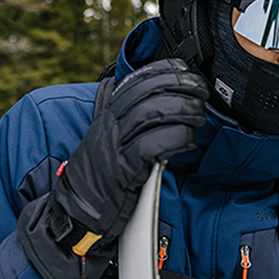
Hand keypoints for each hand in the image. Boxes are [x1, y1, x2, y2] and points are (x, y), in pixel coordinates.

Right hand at [18, 58, 208, 278]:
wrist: (77, 207)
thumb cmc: (100, 174)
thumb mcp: (109, 138)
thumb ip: (128, 119)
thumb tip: (158, 99)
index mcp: (108, 114)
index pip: (138, 80)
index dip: (165, 71)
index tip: (187, 71)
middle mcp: (110, 124)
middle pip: (148, 92)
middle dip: (180, 87)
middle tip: (200, 92)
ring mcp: (115, 145)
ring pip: (151, 113)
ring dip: (183, 111)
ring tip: (198, 116)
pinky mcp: (123, 168)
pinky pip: (152, 145)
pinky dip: (175, 138)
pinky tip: (187, 140)